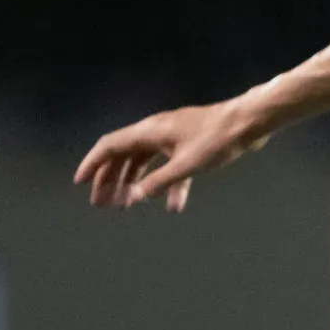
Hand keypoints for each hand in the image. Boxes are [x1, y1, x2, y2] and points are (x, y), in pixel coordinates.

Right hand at [74, 97, 269, 210]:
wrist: (249, 122)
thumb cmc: (218, 139)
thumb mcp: (187, 164)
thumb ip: (161, 182)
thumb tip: (135, 197)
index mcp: (148, 131)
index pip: (109, 146)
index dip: (92, 164)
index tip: (80, 183)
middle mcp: (155, 132)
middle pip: (124, 156)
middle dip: (110, 180)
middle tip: (102, 204)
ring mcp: (172, 138)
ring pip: (145, 162)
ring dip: (136, 184)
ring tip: (127, 206)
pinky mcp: (189, 146)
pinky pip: (171, 167)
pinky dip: (169, 185)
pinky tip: (175, 206)